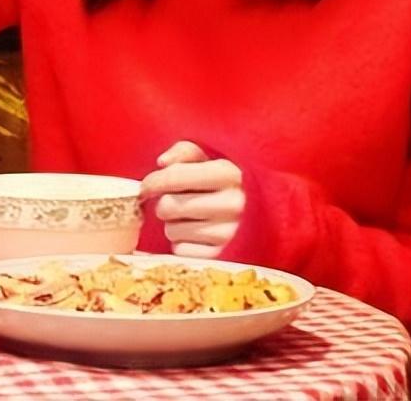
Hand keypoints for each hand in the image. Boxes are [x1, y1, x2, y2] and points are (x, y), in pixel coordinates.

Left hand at [140, 140, 244, 258]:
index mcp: (230, 173)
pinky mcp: (223, 259)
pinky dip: (184, 244)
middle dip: (166, 203)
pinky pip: (181, 251)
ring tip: (194, 217)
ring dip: (175, 224)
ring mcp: (230, 234)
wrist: (263, 215)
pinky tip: (200, 235)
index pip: (174, 177)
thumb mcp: (214, 157)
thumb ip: (186, 151)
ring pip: (171, 230)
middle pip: (167, 206)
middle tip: (181, 201)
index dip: (153, 181)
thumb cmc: (229, 182)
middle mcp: (233, 204)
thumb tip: (162, 162)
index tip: (147, 186)